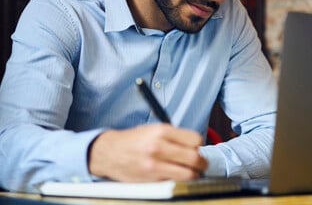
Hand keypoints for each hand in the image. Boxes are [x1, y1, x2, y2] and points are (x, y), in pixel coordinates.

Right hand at [88, 124, 207, 181]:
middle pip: (195, 158)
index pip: (195, 139)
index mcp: (161, 131)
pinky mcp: (151, 179)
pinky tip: (175, 175)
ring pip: (188, 173)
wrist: (109, 153)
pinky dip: (179, 180)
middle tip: (201, 163)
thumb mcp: (153, 129)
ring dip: (194, 174)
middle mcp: (158, 146)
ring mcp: (154, 164)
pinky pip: (175, 181)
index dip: (198, 145)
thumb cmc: (133, 140)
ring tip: (191, 171)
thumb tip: (195, 145)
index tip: (196, 147)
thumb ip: (174, 136)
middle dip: (202, 162)